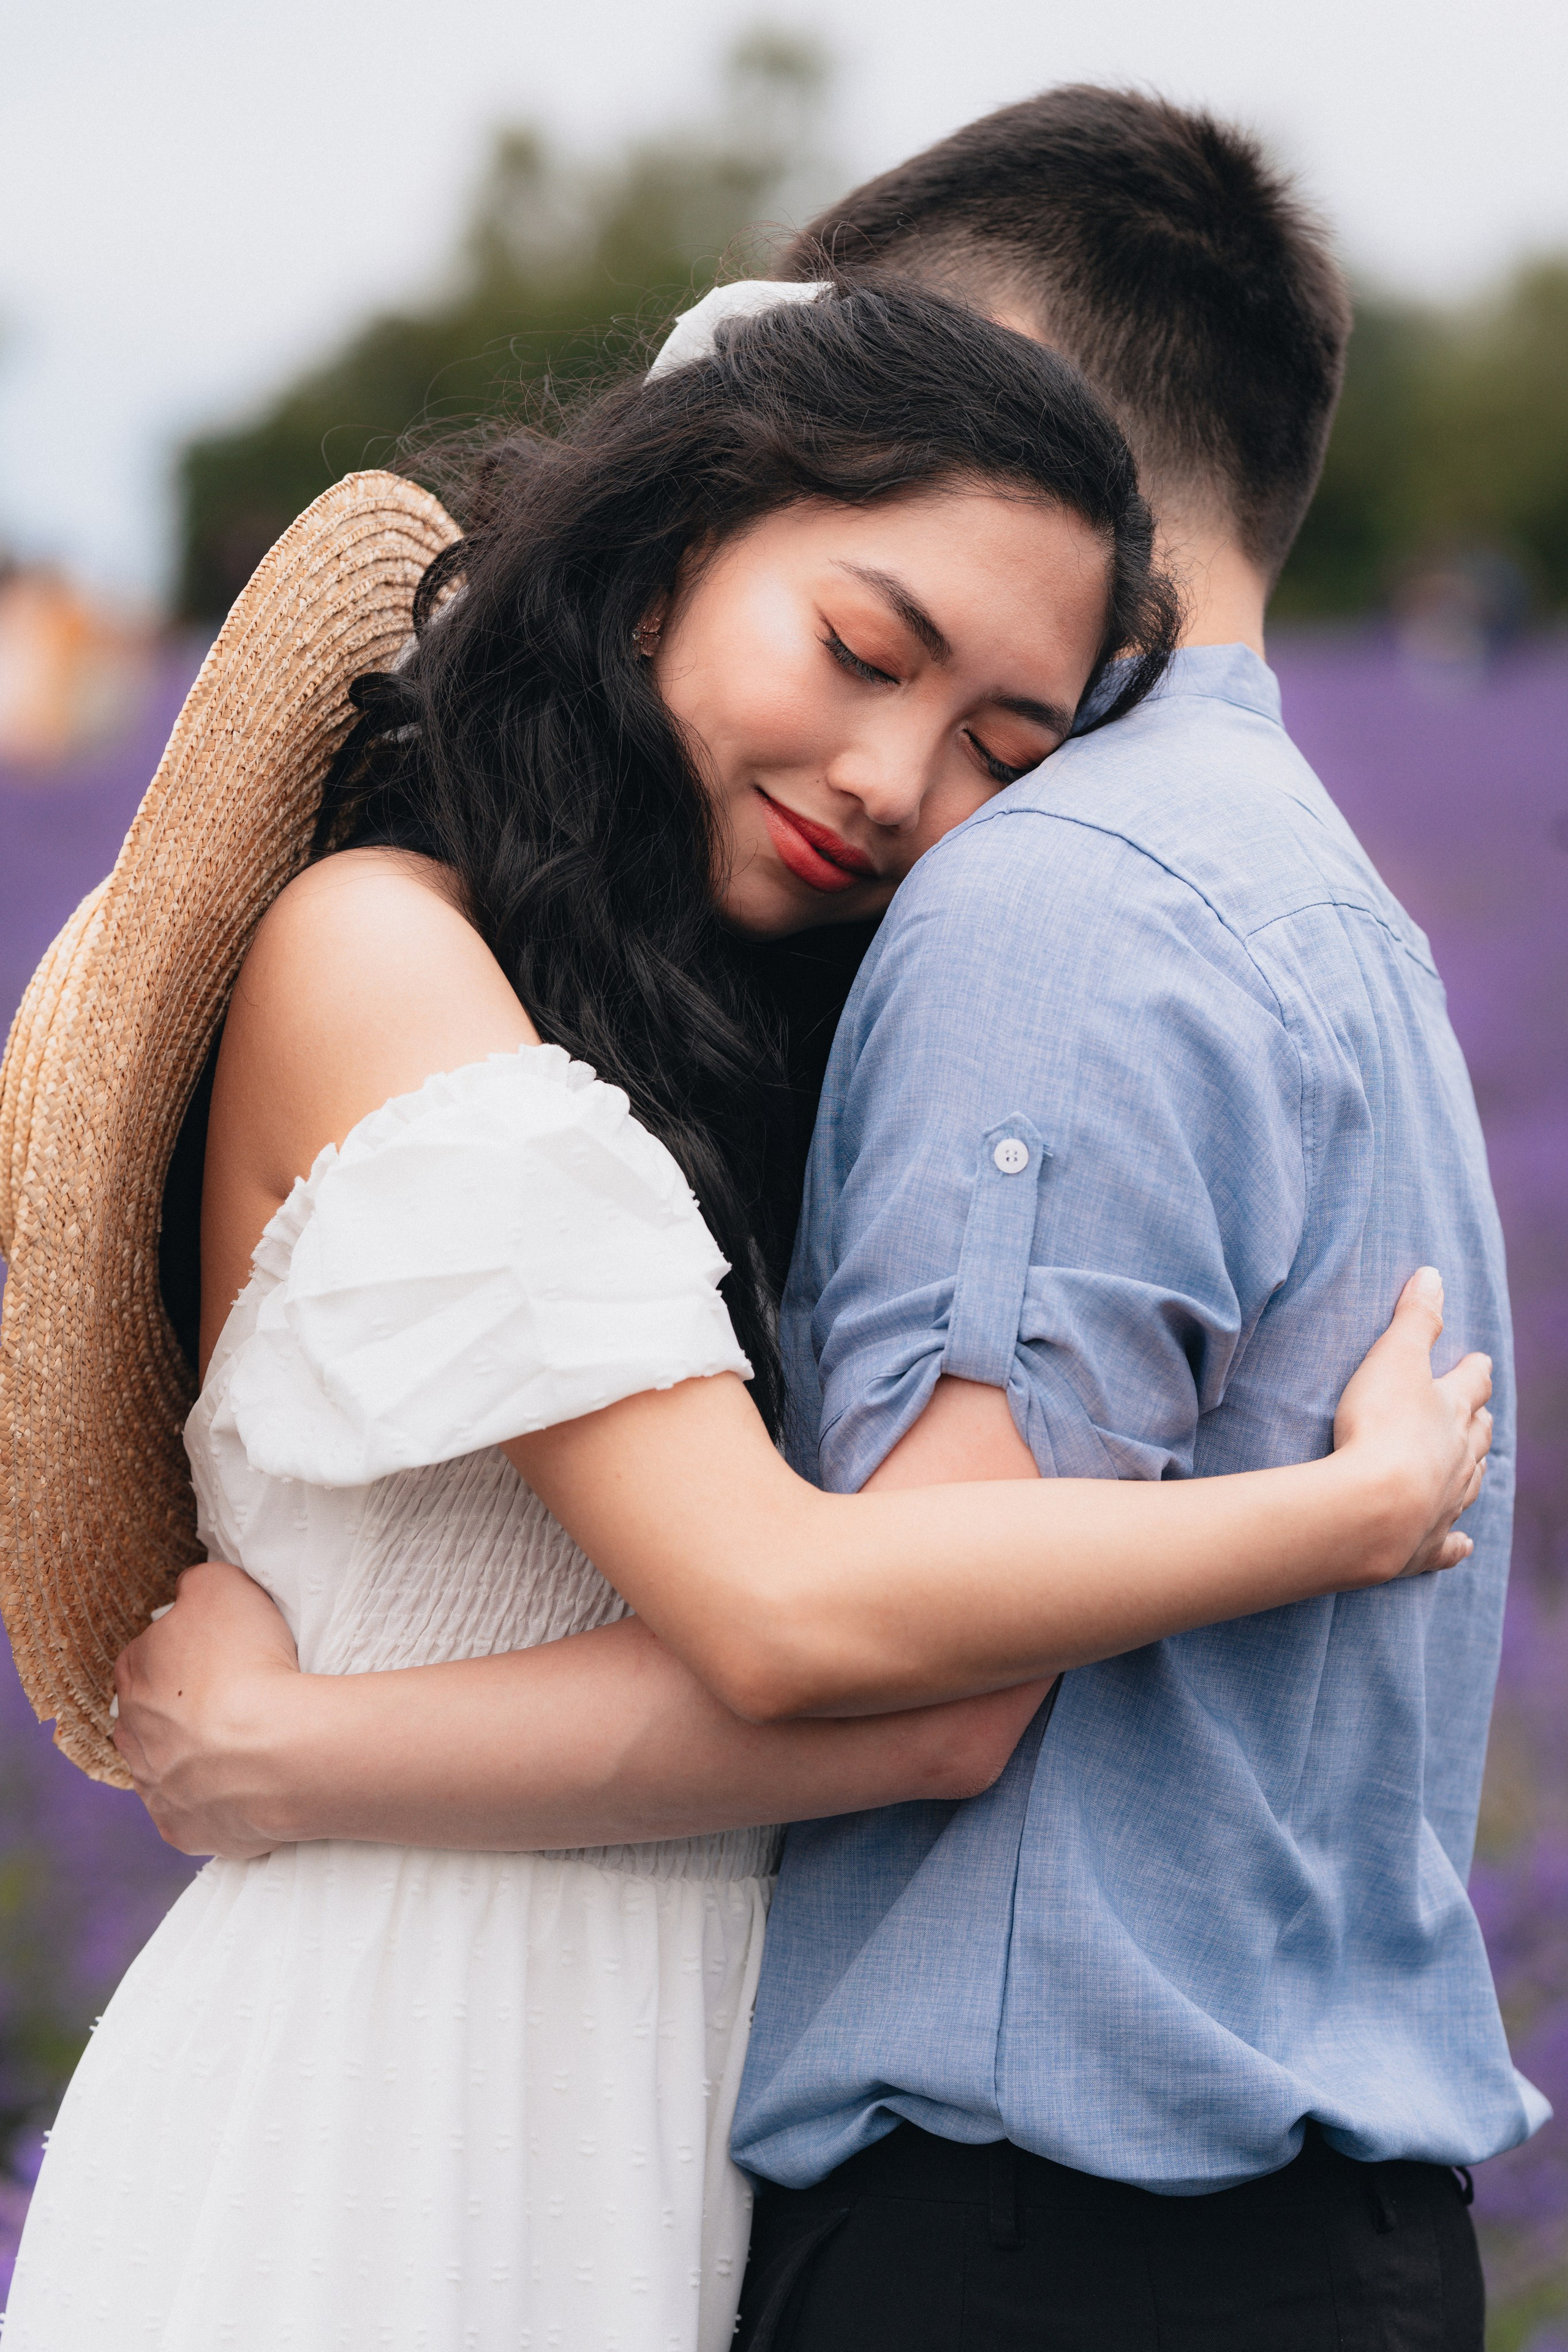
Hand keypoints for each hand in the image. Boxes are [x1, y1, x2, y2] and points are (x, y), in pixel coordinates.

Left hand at [112, 1560, 304, 1857]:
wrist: (274, 1753)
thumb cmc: (248, 1662)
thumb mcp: (222, 1584)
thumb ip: (196, 1584)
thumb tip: (189, 1593)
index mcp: (134, 1673)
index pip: (148, 1656)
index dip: (186, 1652)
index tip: (222, 1653)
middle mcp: (131, 1734)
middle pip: (152, 1715)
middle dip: (185, 1709)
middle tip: (237, 1699)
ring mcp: (155, 1788)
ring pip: (168, 1767)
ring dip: (197, 1757)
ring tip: (248, 1743)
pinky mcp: (182, 1831)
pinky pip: (196, 1812)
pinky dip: (218, 1800)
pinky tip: (250, 1783)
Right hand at [1332, 1268, 1492, 1578]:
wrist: (1372, 1507)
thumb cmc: (1379, 1426)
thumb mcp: (1393, 1358)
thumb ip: (1414, 1318)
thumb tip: (1433, 1275)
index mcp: (1451, 1411)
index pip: (1471, 1383)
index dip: (1473, 1371)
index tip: (1479, 1361)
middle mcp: (1458, 1457)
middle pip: (1477, 1436)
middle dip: (1478, 1421)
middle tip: (1480, 1414)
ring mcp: (1446, 1502)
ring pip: (1469, 1483)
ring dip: (1472, 1471)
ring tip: (1474, 1465)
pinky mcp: (1426, 1544)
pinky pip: (1449, 1545)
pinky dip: (1457, 1544)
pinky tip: (1463, 1545)